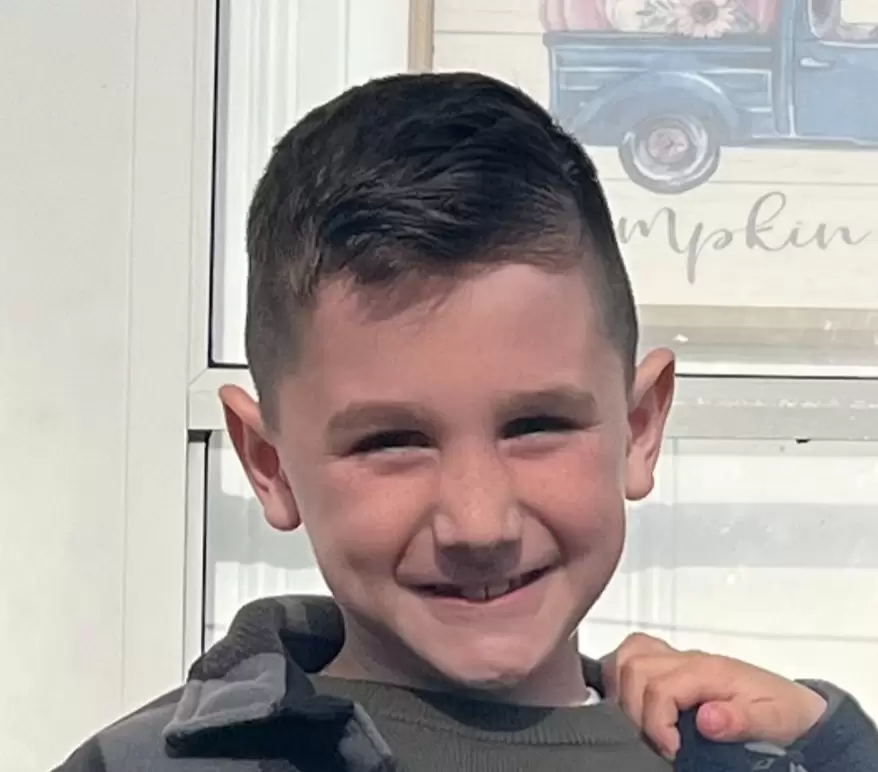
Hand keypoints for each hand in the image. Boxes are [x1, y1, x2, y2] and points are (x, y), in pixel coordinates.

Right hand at [602, 633, 827, 760]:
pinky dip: (622, 674)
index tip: (670, 753)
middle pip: (635, 667)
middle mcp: (687, 658)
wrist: (797, 707)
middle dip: (633, 709)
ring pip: (628, 654)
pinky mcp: (672, 663)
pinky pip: (634, 654)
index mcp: (708, 671)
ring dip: (622, 688)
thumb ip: (740, 720)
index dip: (655, 725)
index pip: (659, 688)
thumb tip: (707, 719)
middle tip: (654, 741)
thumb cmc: (782, 714)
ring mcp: (677, 658)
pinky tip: (630, 702)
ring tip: (637, 723)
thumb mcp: (773, 722)